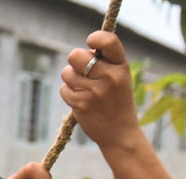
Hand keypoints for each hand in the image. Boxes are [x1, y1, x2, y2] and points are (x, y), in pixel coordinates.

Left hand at [60, 31, 140, 148]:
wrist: (120, 134)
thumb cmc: (118, 101)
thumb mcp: (121, 78)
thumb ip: (106, 61)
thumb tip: (84, 49)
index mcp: (121, 66)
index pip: (108, 40)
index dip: (95, 38)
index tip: (90, 42)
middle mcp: (109, 77)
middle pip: (76, 55)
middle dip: (75, 60)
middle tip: (83, 70)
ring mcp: (94, 92)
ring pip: (67, 73)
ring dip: (71, 78)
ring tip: (84, 88)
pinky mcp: (81, 105)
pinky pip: (64, 89)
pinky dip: (68, 93)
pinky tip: (81, 100)